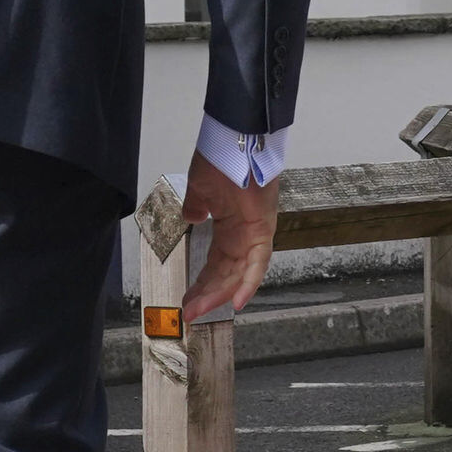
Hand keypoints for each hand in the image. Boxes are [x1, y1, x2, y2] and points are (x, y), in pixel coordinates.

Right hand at [181, 154, 282, 319]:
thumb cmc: (220, 157)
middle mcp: (245, 233)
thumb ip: (197, 208)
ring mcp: (256, 232)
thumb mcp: (200, 190)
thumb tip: (192, 218)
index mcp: (231, 225)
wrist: (235, 138)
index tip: (187, 299)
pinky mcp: (264, 228)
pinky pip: (258, 262)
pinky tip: (236, 301)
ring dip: (219, 293)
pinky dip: (249, 282)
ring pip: (239, 273)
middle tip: (189, 312)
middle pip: (226, 273)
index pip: (216, 263)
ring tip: (199, 311)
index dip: (202, 283)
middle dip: (207, 294)